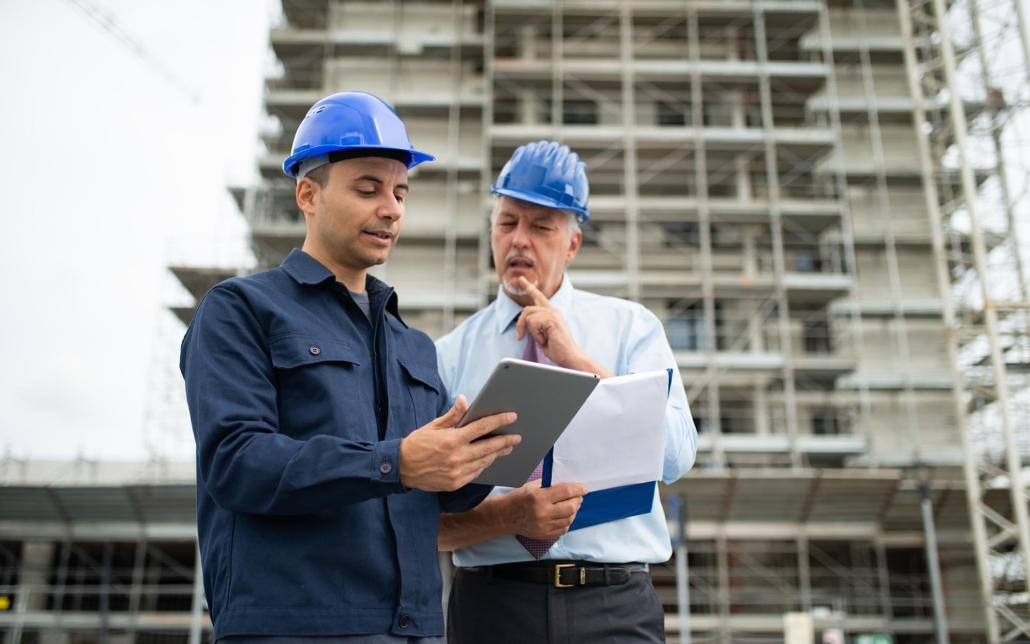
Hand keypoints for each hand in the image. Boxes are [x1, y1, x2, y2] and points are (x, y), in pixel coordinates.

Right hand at [400, 395, 519, 491]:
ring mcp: (457, 472)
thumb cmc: (417, 444)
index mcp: (452, 439)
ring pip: (484, 461)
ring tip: (507, 447)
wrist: (402, 468)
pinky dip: (484, 464)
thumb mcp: (433, 425)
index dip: (499, 421)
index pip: (482, 427)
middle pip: (489, 447)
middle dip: (505, 441)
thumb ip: (452, 415)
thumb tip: (464, 400)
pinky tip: (489, 458)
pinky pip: (476, 472)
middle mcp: (457, 457)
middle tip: (516, 437)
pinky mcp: (456, 483)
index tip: (511, 416)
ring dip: (497, 453)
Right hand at [502, 480, 587, 538]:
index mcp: (539, 497)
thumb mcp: (532, 486)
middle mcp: (542, 513)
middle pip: (571, 507)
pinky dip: (567, 521)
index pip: (566, 492)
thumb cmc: (519, 498)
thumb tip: (568, 483)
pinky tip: (564, 515)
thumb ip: (550, 485)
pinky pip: (563, 529)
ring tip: (571, 505)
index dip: (578, 489)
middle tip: (577, 496)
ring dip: (574, 511)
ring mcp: (544, 526)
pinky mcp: (544, 535)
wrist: (505, 517)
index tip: (583, 488)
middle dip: (577, 500)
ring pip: (569, 519)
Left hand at [515, 277, 612, 377]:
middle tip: (520, 337)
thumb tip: (522, 323)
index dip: (529, 288)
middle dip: (520, 324)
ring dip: (531, 332)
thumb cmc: (556, 348)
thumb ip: (534, 325)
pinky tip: (546, 339)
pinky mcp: (552, 318)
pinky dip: (536, 335)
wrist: (569, 356)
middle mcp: (552, 310)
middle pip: (527, 310)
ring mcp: (553, 313)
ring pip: (528, 317)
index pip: (538, 297)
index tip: (521, 279)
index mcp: (551, 313)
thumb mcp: (541, 335)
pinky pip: (533, 324)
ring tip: (543, 339)